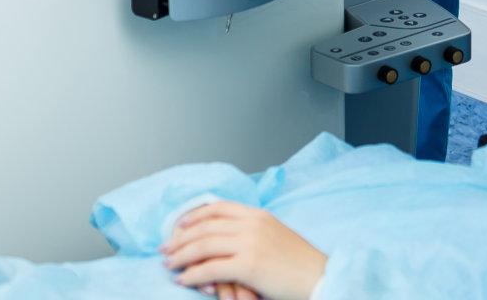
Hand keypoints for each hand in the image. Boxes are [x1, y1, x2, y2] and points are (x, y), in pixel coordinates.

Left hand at [161, 201, 325, 299]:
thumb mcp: (276, 236)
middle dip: (180, 238)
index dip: (194, 215)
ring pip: (203, 246)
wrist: (321, 278)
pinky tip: (183, 280)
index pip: (217, 207)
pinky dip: (191, 274)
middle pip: (205, 226)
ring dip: (180, 256)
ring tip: (168, 265)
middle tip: (164, 249)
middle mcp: (253, 224)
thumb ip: (253, 231)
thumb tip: (227, 237)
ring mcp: (250, 244)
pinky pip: (209, 268)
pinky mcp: (248, 265)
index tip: (179, 225)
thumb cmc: (300, 264)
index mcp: (259, 215)